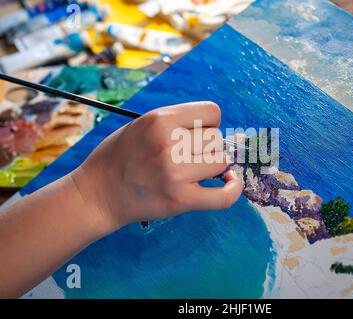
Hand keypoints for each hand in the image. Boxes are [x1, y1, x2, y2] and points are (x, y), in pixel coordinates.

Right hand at [71, 101, 243, 232]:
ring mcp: (175, 173)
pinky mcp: (180, 200)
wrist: (97, 194)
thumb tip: (217, 128)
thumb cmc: (120, 157)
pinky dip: (233, 190)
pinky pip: (224, 196)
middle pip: (217, 138)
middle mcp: (168, 144)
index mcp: (159, 120)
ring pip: (221, 162)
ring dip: (213, 166)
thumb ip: (176, 121)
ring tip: (194, 170)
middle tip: (189, 156)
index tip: (197, 133)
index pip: (212, 112)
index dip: (209, 122)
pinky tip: (231, 183)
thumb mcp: (142, 124)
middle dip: (208, 146)